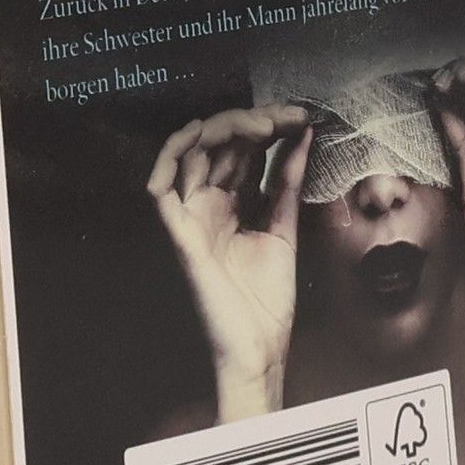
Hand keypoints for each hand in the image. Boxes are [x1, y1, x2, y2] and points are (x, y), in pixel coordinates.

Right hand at [148, 106, 312, 418]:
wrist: (260, 347)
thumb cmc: (267, 299)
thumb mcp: (286, 228)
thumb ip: (289, 184)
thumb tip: (303, 138)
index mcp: (231, 204)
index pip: (241, 151)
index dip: (268, 128)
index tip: (300, 118)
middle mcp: (207, 205)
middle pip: (217, 146)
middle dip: (252, 122)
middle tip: (287, 117)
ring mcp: (191, 217)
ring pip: (190, 156)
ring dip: (222, 130)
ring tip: (261, 125)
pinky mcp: (180, 235)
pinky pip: (160, 190)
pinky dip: (170, 157)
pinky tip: (195, 133)